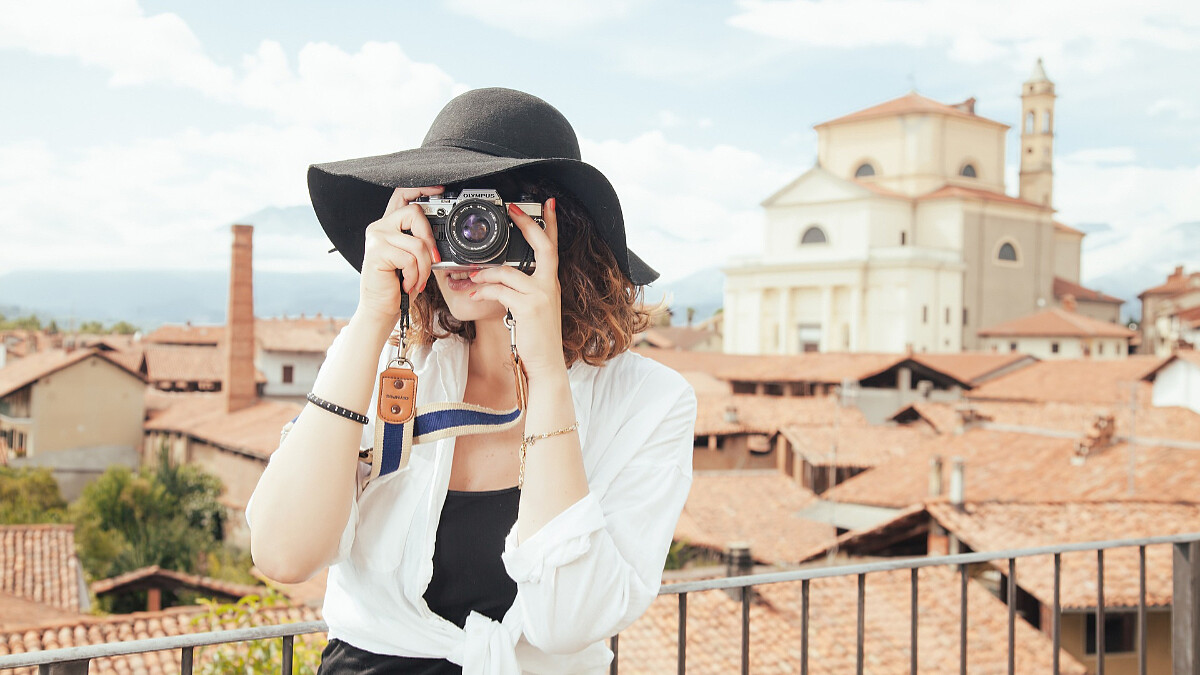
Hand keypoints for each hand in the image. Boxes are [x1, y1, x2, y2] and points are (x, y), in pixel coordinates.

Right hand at [356, 186, 443, 325]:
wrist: (381, 308)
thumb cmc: (398, 284)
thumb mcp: (413, 259)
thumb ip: (421, 241)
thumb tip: (441, 235)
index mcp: (389, 225)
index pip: (402, 195)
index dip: (421, 188)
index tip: (439, 189)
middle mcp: (380, 226)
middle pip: (414, 213)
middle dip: (429, 239)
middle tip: (431, 260)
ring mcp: (377, 237)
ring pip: (417, 243)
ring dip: (424, 268)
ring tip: (417, 280)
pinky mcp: (377, 251)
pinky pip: (410, 259)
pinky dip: (415, 275)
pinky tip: (406, 283)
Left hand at [467, 198, 565, 378]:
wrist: (546, 364)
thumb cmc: (537, 339)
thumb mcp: (533, 309)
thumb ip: (523, 290)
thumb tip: (498, 277)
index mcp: (550, 283)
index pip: (553, 247)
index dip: (550, 224)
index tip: (547, 204)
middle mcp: (549, 285)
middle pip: (543, 246)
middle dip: (527, 224)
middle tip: (513, 209)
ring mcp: (540, 295)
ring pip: (508, 271)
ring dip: (485, 272)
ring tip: (471, 277)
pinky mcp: (528, 307)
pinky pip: (500, 290)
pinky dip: (483, 290)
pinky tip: (473, 293)